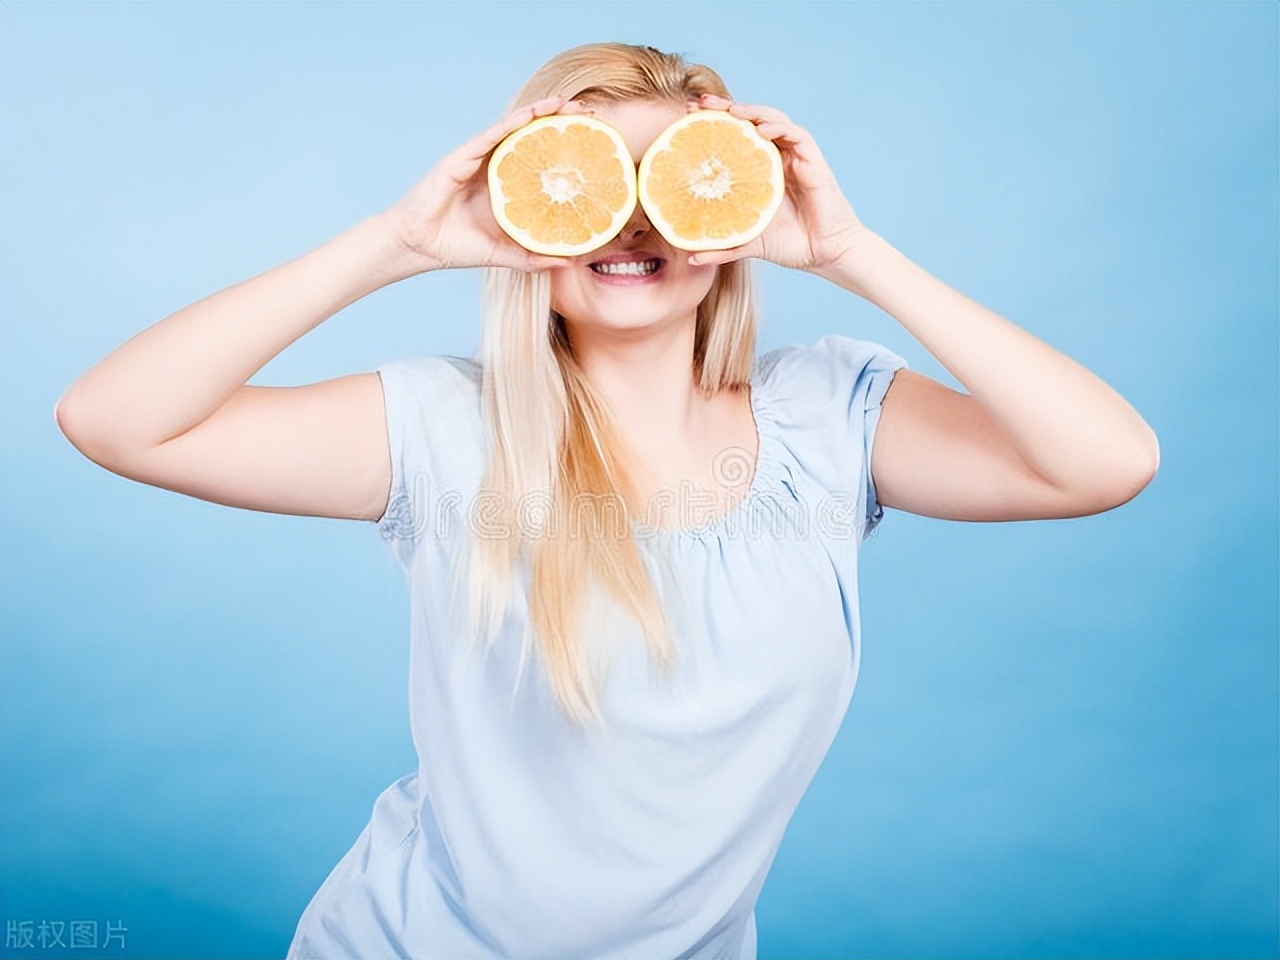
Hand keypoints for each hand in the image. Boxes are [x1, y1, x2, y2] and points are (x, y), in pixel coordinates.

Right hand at [384, 97, 574, 273]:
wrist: (421, 246)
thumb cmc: (457, 247)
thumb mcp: (505, 254)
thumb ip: (534, 257)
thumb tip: (570, 260)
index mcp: (507, 185)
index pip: (542, 158)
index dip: (565, 147)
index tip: (595, 141)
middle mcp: (496, 166)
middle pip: (533, 136)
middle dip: (560, 121)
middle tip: (590, 113)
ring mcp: (479, 158)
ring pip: (515, 127)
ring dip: (540, 112)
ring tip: (566, 103)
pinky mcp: (463, 156)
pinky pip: (492, 134)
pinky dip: (513, 122)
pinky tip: (533, 113)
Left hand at [685, 94, 869, 273]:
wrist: (824, 254)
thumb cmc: (791, 245)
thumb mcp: (750, 243)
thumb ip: (723, 247)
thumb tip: (692, 258)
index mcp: (760, 170)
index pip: (735, 136)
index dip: (713, 123)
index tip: (686, 116)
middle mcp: (777, 158)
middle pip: (750, 121)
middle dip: (725, 108)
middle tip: (698, 103)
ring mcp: (795, 157)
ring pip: (772, 120)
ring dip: (751, 110)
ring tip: (729, 109)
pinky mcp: (813, 161)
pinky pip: (796, 135)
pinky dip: (779, 127)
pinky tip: (761, 129)